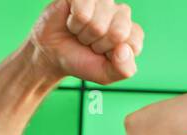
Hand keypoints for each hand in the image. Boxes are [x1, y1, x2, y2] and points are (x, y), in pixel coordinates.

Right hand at [29, 0, 143, 85]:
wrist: (53, 54)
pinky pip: (82, 13)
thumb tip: (123, 49)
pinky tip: (72, 22)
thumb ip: (124, 69)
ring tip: (80, 33)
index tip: (103, 54)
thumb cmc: (81, 61)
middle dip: (99, 45)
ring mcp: (103, 1)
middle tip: (90, 44)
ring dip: (84, 35)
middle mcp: (121, 12)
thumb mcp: (106, 74)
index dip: (113, 55)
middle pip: (118, 33)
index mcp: (132, 32)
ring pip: (98, 25)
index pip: (134, 44)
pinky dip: (74, 24)